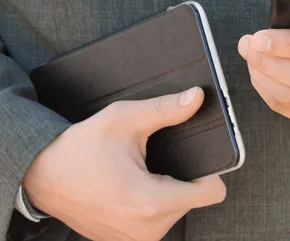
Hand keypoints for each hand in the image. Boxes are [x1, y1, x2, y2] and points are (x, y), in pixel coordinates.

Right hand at [23, 87, 225, 240]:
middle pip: (193, 199)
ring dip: (165, 191)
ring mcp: (136, 239)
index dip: (210, 172)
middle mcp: (147, 229)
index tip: (195, 159)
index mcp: (152, 201)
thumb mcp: (125, 120)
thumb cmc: (81, 148)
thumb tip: (196, 98)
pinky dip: (150, 204)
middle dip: (180, 178)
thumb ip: (166, 109)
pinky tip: (130, 188)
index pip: (212, 193)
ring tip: (137, 174)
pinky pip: (156, 220)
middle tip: (152, 162)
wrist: (43, 175)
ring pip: (176, 209)